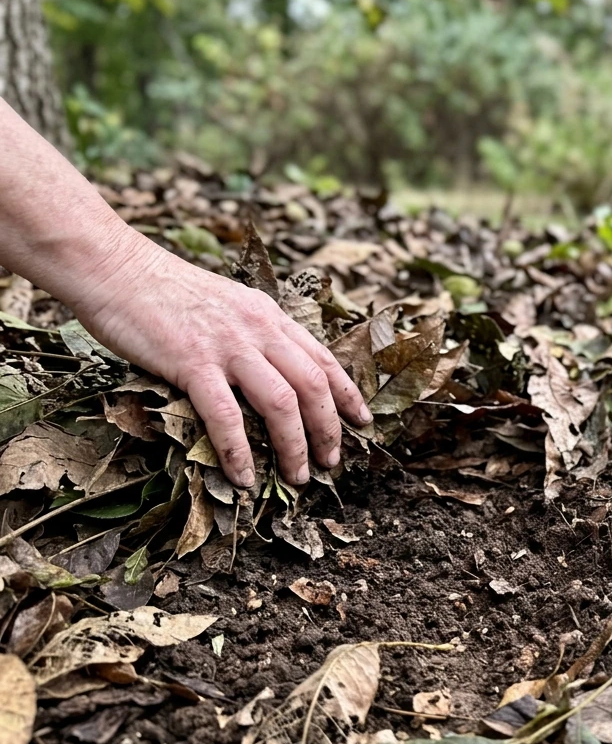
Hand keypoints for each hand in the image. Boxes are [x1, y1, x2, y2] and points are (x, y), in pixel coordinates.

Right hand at [75, 235, 371, 487]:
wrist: (116, 268)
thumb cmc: (165, 291)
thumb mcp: (228, 304)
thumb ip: (254, 332)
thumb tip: (272, 369)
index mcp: (270, 316)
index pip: (323, 359)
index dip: (348, 394)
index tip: (363, 421)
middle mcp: (259, 329)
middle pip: (313, 385)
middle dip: (328, 429)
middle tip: (331, 461)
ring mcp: (229, 346)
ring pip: (282, 403)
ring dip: (294, 446)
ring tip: (298, 476)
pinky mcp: (193, 362)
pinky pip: (227, 416)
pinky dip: (239, 451)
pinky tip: (244, 476)